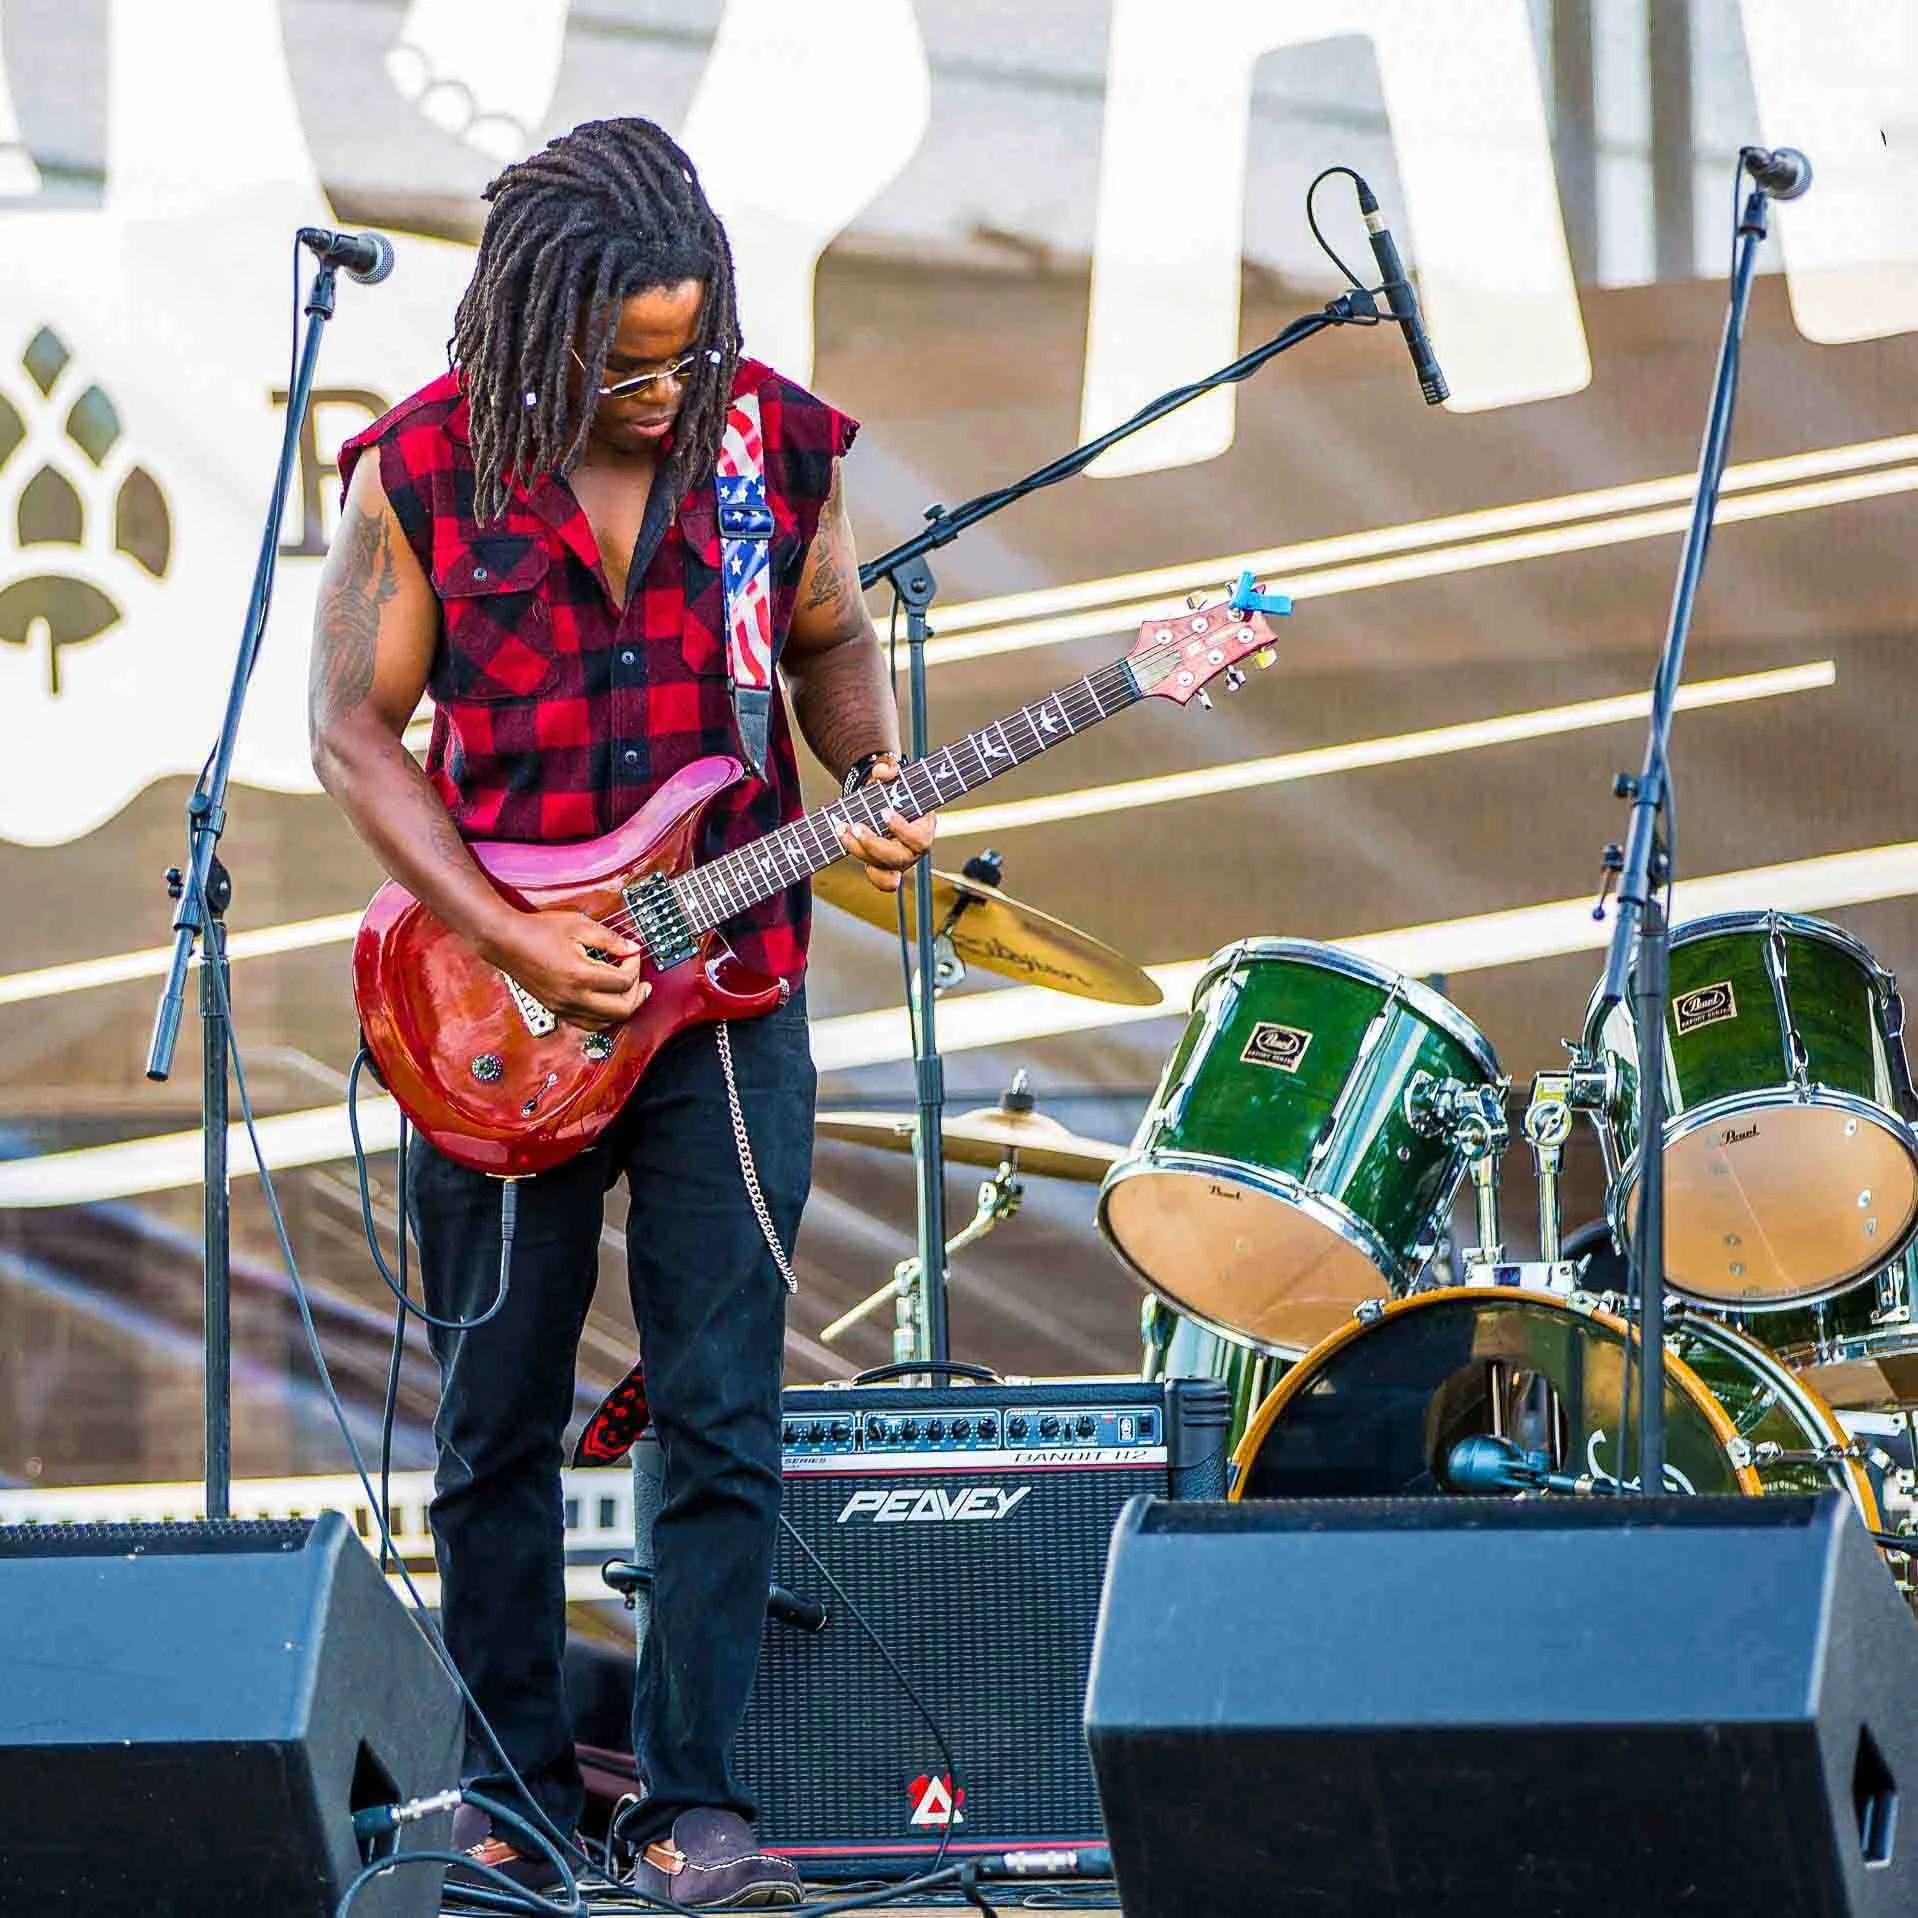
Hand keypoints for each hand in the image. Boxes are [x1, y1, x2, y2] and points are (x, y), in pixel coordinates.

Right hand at [481, 909, 651, 1029]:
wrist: (505, 941)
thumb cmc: (537, 931)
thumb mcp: (579, 925)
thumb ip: (610, 939)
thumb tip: (632, 949)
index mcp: (579, 975)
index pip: (623, 982)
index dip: (635, 967)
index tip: (632, 955)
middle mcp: (572, 997)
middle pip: (621, 1010)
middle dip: (637, 994)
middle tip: (642, 982)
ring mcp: (563, 1007)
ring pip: (605, 1023)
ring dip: (623, 1009)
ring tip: (631, 994)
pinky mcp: (557, 1010)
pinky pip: (588, 1024)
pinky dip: (604, 1017)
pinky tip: (609, 1003)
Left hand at [838, 757, 936, 892]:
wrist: (882, 801)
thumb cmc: (892, 789)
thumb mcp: (890, 774)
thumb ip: (888, 769)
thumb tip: (881, 772)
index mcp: (924, 827)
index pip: (920, 839)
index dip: (901, 829)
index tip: (884, 812)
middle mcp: (915, 850)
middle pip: (899, 859)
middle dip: (873, 844)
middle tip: (855, 826)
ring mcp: (901, 862)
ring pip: (885, 869)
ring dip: (860, 852)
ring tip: (841, 830)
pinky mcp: (888, 868)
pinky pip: (884, 882)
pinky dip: (871, 874)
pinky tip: (850, 847)